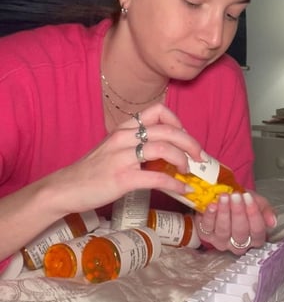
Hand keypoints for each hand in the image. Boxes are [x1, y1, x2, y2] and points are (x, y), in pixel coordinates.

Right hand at [45, 103, 203, 215]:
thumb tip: (169, 154)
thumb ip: (137, 146)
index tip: (185, 136)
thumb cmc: (92, 172)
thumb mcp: (114, 150)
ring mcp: (122, 158)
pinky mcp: (122, 178)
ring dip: (184, 160)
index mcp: (124, 130)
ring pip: (164, 148)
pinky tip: (183, 190)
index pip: (157, 111)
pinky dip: (175, 184)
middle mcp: (124, 138)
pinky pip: (157, 178)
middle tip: (200, 156)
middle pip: (168, 130)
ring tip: (189, 171)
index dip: (177, 121)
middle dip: (190, 143)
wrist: (64, 189)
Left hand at [194, 191, 276, 253]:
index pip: (257, 230)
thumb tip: (272, 222)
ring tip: (225, 196)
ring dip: (224, 212)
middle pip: (240, 232)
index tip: (248, 198)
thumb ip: (266, 210)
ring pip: (223, 230)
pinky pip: (207, 227)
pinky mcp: (206, 235)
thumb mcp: (258, 202)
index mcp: (255, 238)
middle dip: (238, 212)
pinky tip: (212, 204)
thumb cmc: (243, 202)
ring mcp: (221, 241)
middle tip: (236, 196)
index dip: (253, 214)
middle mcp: (238, 244)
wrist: (226, 198)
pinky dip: (210, 215)